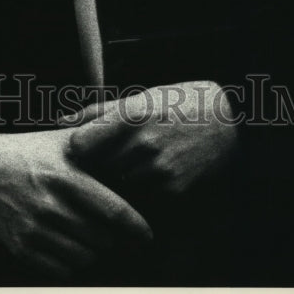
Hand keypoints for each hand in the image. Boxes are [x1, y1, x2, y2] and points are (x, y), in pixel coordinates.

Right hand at [0, 127, 153, 278]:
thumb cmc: (31, 152)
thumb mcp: (63, 140)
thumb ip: (96, 139)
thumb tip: (131, 130)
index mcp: (65, 176)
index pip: (112, 210)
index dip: (135, 227)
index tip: (146, 235)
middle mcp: (50, 205)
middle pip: (102, 239)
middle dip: (116, 239)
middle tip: (120, 235)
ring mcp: (34, 229)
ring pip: (84, 258)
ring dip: (96, 253)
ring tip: (98, 241)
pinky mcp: (21, 247)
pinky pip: (61, 271)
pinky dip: (74, 265)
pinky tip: (75, 249)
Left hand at [58, 80, 238, 199]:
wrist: (231, 120)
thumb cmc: (180, 102)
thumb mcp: (141, 96)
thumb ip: (99, 112)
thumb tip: (62, 122)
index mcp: (131, 114)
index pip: (79, 144)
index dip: (78, 147)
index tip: (84, 146)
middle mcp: (143, 144)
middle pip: (96, 167)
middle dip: (97, 165)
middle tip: (108, 157)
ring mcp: (159, 170)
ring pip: (118, 185)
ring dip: (119, 179)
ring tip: (134, 163)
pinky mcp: (173, 191)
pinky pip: (142, 196)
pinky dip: (142, 189)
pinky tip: (153, 173)